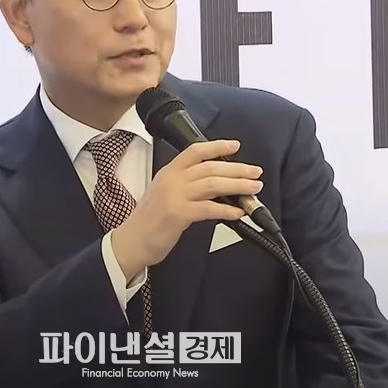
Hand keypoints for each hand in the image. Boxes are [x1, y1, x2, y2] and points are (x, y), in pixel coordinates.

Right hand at [111, 139, 263, 281]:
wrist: (131, 241)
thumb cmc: (149, 220)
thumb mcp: (164, 193)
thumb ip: (186, 186)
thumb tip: (217, 186)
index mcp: (169, 172)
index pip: (195, 151)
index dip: (217, 146)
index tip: (235, 146)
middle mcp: (172, 180)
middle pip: (210, 167)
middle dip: (237, 169)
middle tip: (255, 172)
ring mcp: (174, 196)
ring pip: (213, 184)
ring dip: (237, 186)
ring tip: (253, 188)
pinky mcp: (178, 214)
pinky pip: (209, 209)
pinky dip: (227, 210)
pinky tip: (238, 212)